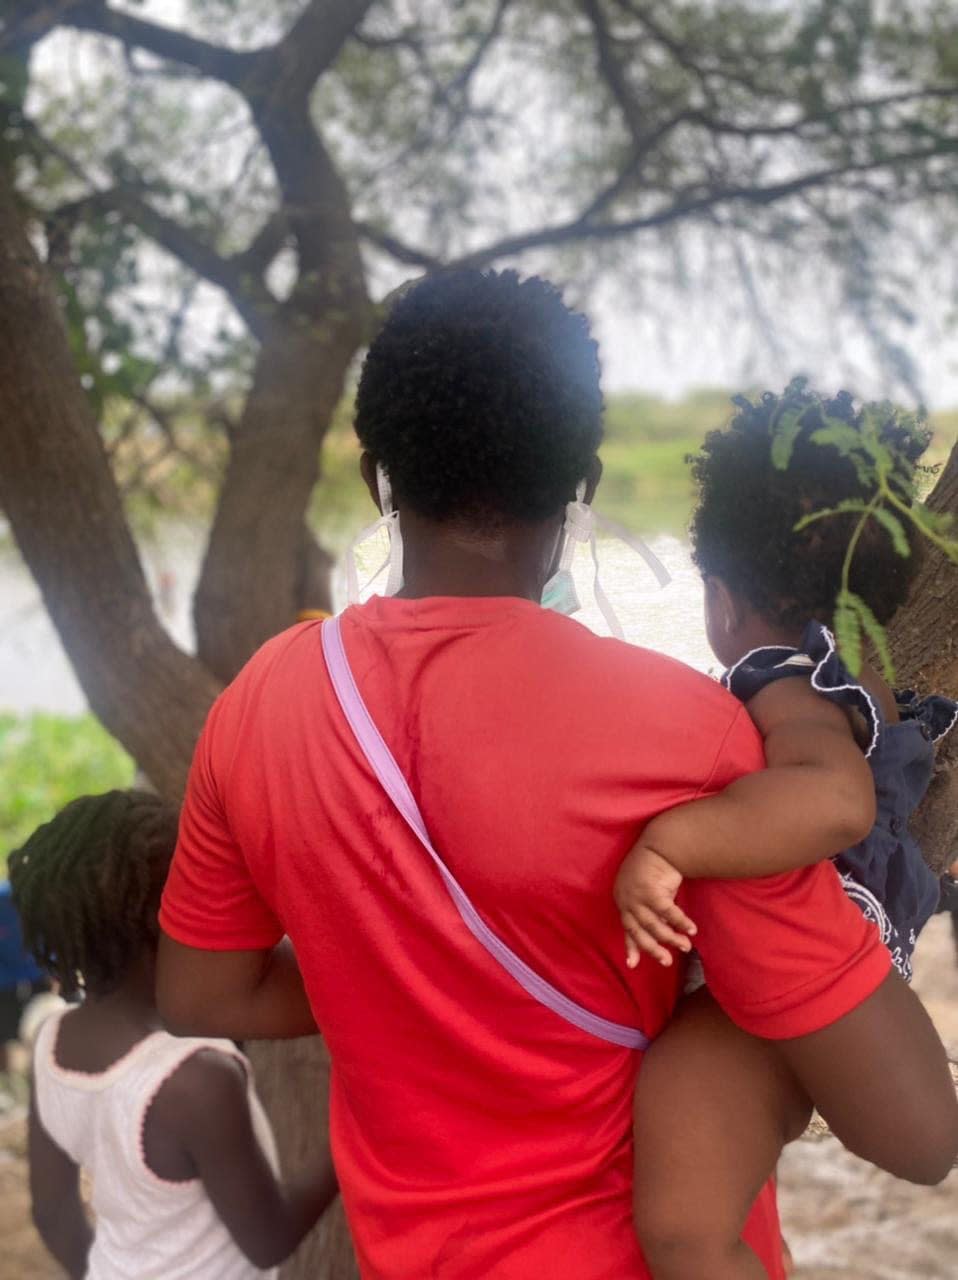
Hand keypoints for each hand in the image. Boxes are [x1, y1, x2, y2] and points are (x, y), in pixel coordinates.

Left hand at [613, 844, 695, 968]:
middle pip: (639, 932)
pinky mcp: (650, 891)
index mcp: (623, 901)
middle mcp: (626, 900)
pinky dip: (680, 922)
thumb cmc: (655, 869)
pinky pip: (667, 913)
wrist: (660, 845)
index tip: (633, 965)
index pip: (627, 928)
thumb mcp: (648, 892)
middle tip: (667, 962)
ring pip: (654, 925)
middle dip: (653, 949)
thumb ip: (650, 912)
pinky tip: (692, 929)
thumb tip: (662, 934)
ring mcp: (636, 896)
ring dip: (671, 938)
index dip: (631, 947)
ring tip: (685, 946)